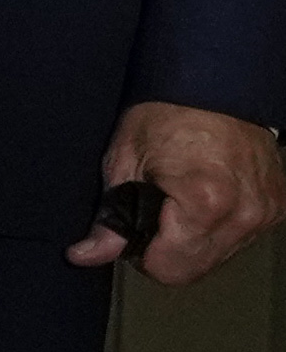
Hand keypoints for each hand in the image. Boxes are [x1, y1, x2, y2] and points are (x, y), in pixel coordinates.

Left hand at [78, 101, 283, 288]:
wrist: (214, 83)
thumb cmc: (165, 114)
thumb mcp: (123, 162)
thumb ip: (109, 219)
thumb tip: (84, 256)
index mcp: (207, 203)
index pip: (169, 269)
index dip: (142, 253)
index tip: (134, 226)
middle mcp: (245, 213)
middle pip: (195, 269)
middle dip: (167, 251)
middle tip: (153, 212)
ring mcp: (266, 210)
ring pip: (217, 257)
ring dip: (193, 241)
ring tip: (178, 200)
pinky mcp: (276, 206)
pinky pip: (238, 238)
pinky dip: (217, 228)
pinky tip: (203, 197)